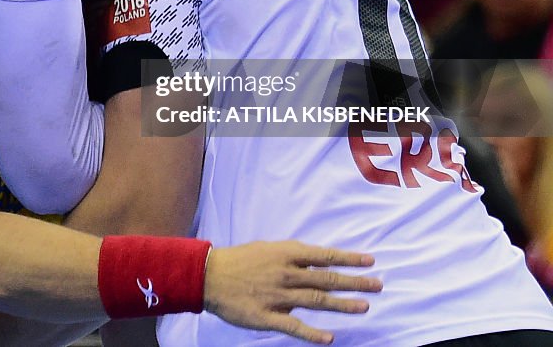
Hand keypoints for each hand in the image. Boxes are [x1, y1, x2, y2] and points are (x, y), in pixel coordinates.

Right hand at [204, 241, 381, 344]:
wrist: (208, 275)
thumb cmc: (239, 260)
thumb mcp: (267, 249)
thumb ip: (293, 257)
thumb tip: (319, 261)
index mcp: (285, 254)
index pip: (324, 256)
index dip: (348, 258)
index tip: (370, 261)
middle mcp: (286, 274)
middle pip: (326, 279)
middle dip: (354, 282)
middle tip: (378, 285)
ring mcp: (277, 296)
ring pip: (316, 301)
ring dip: (342, 305)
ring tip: (364, 307)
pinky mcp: (266, 316)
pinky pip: (293, 326)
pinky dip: (312, 333)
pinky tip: (329, 338)